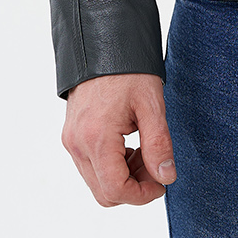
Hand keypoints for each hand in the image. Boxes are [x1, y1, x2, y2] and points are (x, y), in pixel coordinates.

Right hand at [62, 73, 176, 205]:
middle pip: (104, 192)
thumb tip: (165, 177)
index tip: (162, 184)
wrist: (103, 41)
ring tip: (145, 152)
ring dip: (123, 177)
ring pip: (96, 181)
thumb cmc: (128, 69)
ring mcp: (71, 140)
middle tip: (156, 166)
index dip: (142, 195)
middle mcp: (77, 143)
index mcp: (96, 137)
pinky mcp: (71, 135)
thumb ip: (158, 144)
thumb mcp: (152, 104)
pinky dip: (111, 166)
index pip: (115, 190)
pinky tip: (130, 146)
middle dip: (134, 188)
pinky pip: (90, 166)